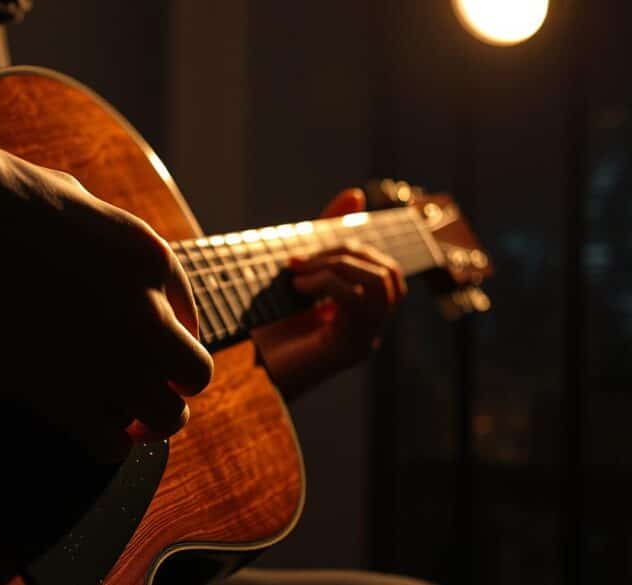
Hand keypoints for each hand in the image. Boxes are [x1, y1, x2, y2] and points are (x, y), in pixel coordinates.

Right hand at [0, 102, 212, 460]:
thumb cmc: (2, 197)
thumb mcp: (80, 201)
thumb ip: (107, 244)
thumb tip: (107, 266)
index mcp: (153, 262)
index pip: (189, 318)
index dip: (167, 334)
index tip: (141, 343)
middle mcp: (145, 316)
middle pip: (194, 375)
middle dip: (174, 384)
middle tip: (147, 388)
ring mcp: (110, 361)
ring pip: (164, 420)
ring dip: (147, 421)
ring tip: (124, 417)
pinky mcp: (64, 397)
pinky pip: (110, 445)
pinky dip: (105, 442)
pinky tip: (85, 425)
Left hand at [251, 188, 405, 393]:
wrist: (245, 380)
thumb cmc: (267, 330)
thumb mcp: (297, 278)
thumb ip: (323, 240)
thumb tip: (356, 193)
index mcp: (363, 309)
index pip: (384, 264)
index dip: (355, 240)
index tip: (313, 241)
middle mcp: (372, 326)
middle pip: (387, 271)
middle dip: (344, 252)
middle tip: (301, 261)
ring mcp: (366, 338)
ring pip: (380, 283)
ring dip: (338, 266)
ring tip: (300, 274)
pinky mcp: (350, 348)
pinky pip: (358, 300)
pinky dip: (328, 284)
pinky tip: (299, 290)